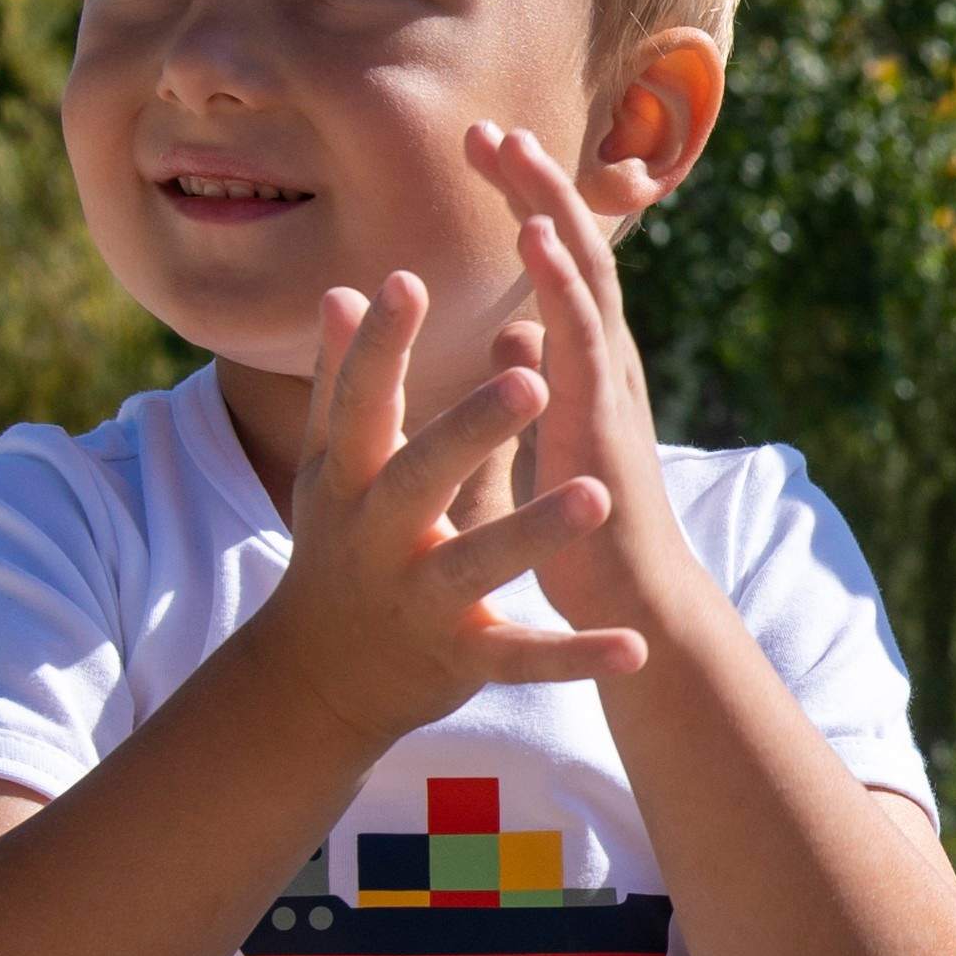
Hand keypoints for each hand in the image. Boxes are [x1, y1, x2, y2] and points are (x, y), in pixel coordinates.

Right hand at [238, 271, 654, 749]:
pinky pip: (523, 657)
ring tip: (596, 496)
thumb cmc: (339, 541)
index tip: (408, 279)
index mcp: (349, 480)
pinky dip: (577, 656)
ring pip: (479, 563)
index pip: (362, 401)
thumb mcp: (334, 466)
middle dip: (471, 429)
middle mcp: (379, 536)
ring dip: (535, 531)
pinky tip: (635, 646)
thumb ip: (348, 381)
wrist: (320, 675)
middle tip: (532, 381)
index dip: (381, 343)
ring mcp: (419, 598)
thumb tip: (343, 290)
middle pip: (421, 475)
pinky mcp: (460, 656)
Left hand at [466, 122, 699, 634]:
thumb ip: (535, 377)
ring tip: (511, 151)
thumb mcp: (548, 436)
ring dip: (547, 207)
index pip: (557, 263)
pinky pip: (583, 332)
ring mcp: (612, 382)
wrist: (633, 605)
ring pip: (585, 274)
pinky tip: (534, 234)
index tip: (483, 151)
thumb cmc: (588, 532)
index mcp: (586, 362)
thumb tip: (511, 328)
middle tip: (488, 128)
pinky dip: (559, 277)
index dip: (525, 203)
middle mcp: (606, 358)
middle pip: (574, 249)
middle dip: (534, 185)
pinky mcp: (605, 415)